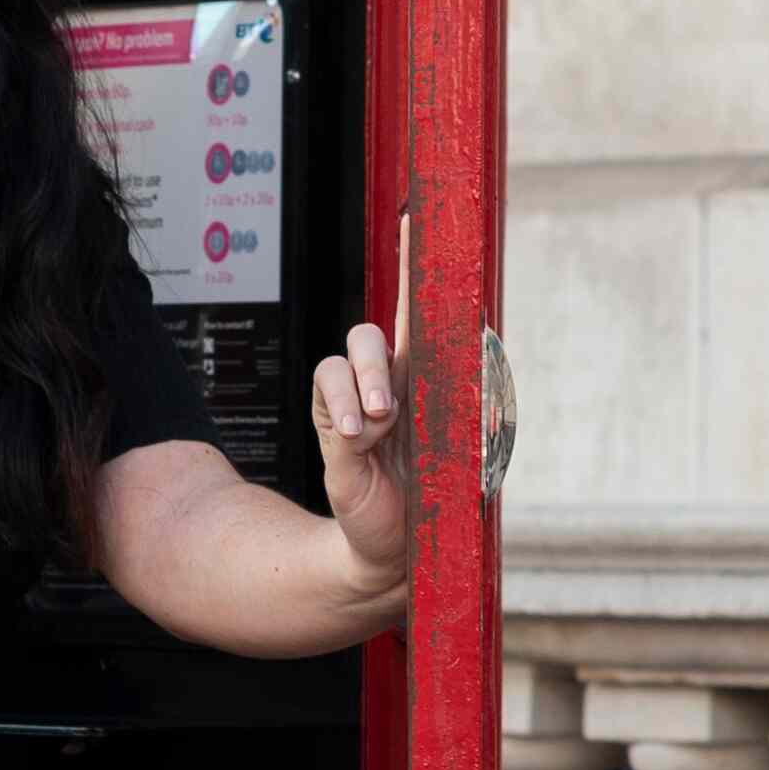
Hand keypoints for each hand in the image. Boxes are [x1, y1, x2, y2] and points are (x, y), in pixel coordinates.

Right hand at [314, 215, 411, 592]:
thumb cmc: (430, 506)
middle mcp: (395, 380)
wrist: (392, 549)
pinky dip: (339, 408)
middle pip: (375, 331)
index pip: (424, 311)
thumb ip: (423, 427)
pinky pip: (326, 387)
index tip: (416, 220)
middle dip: (376, 359)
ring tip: (375, 425)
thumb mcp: (443, 464)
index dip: (416, 266)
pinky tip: (354, 436)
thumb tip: (377, 411)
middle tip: (388, 408)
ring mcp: (360, 398)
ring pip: (348, 354)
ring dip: (361, 386)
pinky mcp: (332, 419)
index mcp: (432, 380)